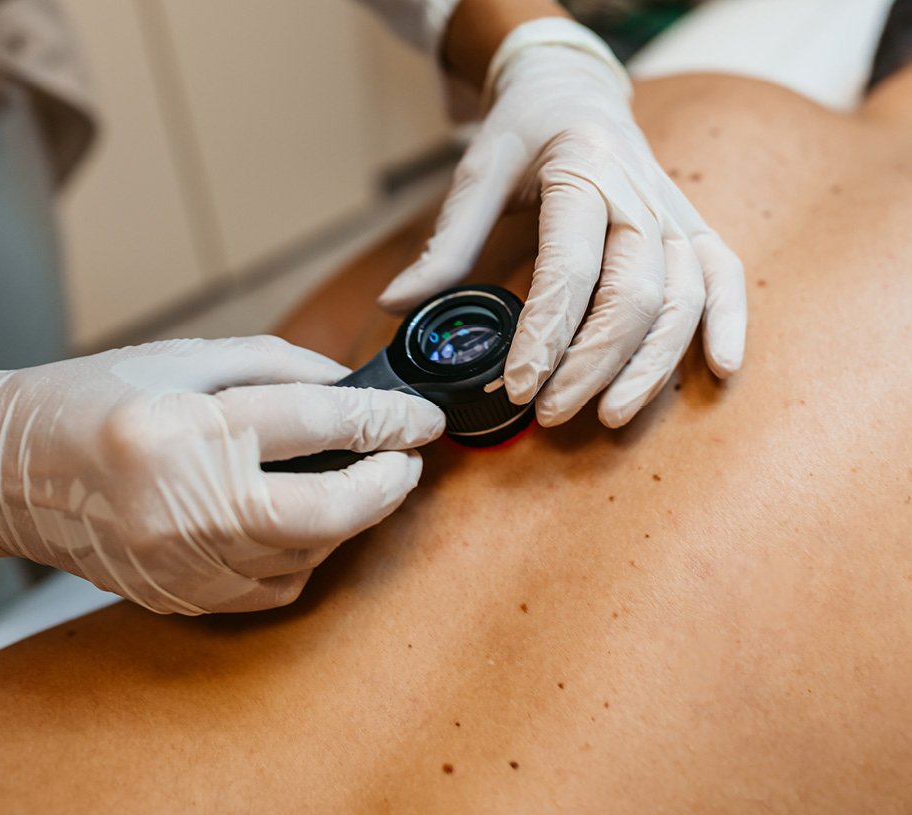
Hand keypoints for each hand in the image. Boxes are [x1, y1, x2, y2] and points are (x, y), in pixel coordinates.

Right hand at [0, 336, 444, 613]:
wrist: (8, 472)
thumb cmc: (92, 400)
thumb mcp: (183, 358)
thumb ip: (278, 367)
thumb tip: (352, 388)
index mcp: (185, 428)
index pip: (317, 423)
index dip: (387, 420)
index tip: (422, 419)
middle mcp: (185, 505)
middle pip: (327, 510)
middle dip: (388, 486)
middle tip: (409, 461)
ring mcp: (183, 564)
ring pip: (310, 554)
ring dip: (352, 518)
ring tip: (359, 482)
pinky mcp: (183, 596)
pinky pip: (277, 587)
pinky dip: (308, 552)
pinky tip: (306, 521)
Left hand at [379, 19, 746, 427]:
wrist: (575, 89)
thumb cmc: (526, 130)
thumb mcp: (478, 173)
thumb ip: (447, 244)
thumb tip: (395, 304)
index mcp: (583, 171)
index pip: (572, 268)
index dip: (546, 335)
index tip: (517, 386)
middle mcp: (639, 193)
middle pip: (634, 294)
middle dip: (592, 363)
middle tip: (550, 411)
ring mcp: (673, 212)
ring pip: (682, 298)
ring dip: (651, 365)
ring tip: (610, 415)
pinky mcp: (691, 227)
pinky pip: (725, 275)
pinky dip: (728, 321)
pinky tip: (721, 368)